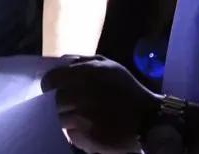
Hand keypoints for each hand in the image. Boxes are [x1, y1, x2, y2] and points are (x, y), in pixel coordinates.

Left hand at [42, 56, 160, 153]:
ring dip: (68, 118)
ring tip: (84, 117)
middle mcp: (81, 95)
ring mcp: (83, 118)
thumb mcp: (108, 65)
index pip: (50, 80)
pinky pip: (71, 135)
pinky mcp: (88, 138)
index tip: (53, 89)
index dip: (50, 85)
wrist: (148, 120)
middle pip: (54, 101)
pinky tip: (90, 128)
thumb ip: (81, 61)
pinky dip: (76, 133)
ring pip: (60, 119)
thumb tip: (58, 64)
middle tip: (72, 104)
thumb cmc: (127, 90)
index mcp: (85, 74)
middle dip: (60, 103)